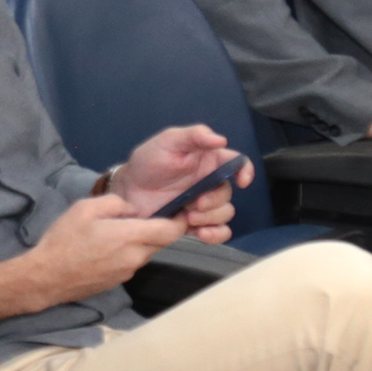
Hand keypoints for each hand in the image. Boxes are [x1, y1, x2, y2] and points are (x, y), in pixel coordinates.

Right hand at [0, 193, 182, 314]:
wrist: (46, 277)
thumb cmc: (64, 240)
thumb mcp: (85, 208)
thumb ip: (116, 203)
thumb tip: (131, 210)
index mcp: (131, 237)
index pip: (171, 231)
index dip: (180, 221)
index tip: (180, 211)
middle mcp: (135, 258)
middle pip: (160, 242)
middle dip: (156, 229)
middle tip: (140, 217)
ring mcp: (128, 272)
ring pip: (145, 253)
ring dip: (140, 241)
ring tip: (116, 232)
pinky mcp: (118, 282)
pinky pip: (132, 263)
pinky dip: (127, 253)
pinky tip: (105, 248)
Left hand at [115, 126, 248, 243]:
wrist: (127, 192)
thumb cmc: (148, 162)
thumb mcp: (168, 141)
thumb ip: (193, 135)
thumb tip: (220, 140)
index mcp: (208, 160)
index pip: (237, 163)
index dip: (245, 171)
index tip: (241, 181)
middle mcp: (209, 183)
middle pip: (228, 193)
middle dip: (215, 201)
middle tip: (195, 204)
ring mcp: (203, 204)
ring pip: (225, 214)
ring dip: (211, 218)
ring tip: (189, 218)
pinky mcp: (195, 223)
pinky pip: (218, 232)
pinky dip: (215, 234)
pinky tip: (201, 233)